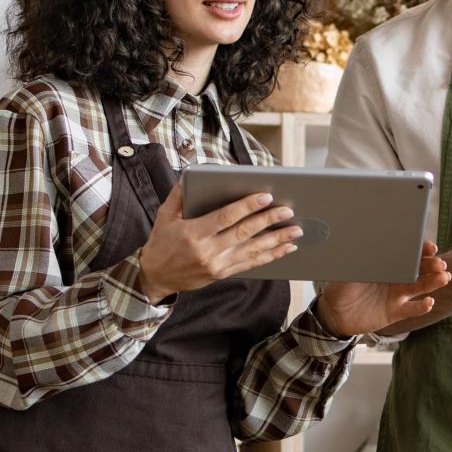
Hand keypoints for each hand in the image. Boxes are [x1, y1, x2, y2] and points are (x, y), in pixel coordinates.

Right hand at [136, 183, 301, 301]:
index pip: (226, 217)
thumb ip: (179, 195)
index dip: (247, 206)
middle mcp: (208, 251)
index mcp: (194, 233)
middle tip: (288, 211)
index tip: (266, 196)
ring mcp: (217, 265)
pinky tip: (285, 249)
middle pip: (244, 233)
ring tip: (296, 230)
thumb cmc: (161, 243)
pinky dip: (270, 256)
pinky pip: (251, 264)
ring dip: (277, 240)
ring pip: (253, 250)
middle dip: (268, 221)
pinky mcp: (223, 274)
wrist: (155, 277)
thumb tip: (190, 174)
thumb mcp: (164, 216)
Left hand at [317, 242, 451, 336]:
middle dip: (431, 265)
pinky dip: (422, 306)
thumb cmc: (341, 287)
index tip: (430, 247)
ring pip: (420, 287)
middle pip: (419, 269)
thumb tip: (364, 247)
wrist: (335, 314)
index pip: (407, 254)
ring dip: (433, 282)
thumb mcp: (347, 271)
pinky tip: (429, 302)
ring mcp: (397, 295)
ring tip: (443, 278)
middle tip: (440, 263)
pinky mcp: (396, 312)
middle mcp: (396, 277)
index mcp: (387, 263)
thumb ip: (357, 261)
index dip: (420, 249)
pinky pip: (412, 309)